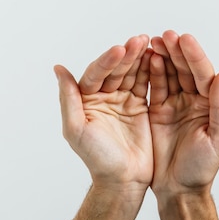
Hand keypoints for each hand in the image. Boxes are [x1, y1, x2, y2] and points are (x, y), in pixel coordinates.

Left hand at [54, 35, 152, 199]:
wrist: (123, 180)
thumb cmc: (97, 158)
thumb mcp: (77, 129)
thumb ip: (68, 98)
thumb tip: (58, 68)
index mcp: (86, 99)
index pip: (96, 73)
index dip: (107, 61)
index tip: (119, 49)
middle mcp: (104, 96)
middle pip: (116, 69)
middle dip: (127, 54)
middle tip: (140, 40)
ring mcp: (123, 100)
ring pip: (132, 73)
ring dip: (141, 58)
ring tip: (152, 43)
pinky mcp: (141, 106)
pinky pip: (146, 84)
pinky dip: (153, 71)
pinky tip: (159, 58)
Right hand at [149, 30, 218, 198]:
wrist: (178, 189)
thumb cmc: (202, 168)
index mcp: (211, 105)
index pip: (204, 74)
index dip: (194, 56)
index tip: (183, 39)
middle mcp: (194, 101)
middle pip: (185, 70)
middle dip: (176, 51)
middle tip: (164, 35)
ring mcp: (175, 105)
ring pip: (169, 74)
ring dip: (162, 57)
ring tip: (151, 42)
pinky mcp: (157, 112)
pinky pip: (154, 87)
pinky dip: (150, 73)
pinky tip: (145, 59)